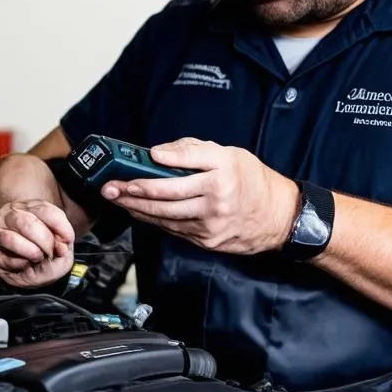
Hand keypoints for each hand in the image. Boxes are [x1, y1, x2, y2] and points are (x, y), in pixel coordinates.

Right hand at [0, 199, 74, 287]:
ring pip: (10, 239)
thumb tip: (61, 248)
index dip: (61, 227)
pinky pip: (1, 258)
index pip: (46, 211)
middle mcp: (9, 215)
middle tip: (51, 252)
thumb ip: (61, 240)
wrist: (13, 252)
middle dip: (45, 242)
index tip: (67, 240)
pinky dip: (16, 264)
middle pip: (27, 224)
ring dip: (30, 252)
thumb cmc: (37, 243)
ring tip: (38, 257)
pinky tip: (25, 263)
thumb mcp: (54, 236)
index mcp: (28, 207)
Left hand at [101, 138, 298, 254]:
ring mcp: (211, 224)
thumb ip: (194, 151)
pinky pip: (174, 229)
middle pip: (168, 196)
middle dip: (135, 191)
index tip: (140, 162)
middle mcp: (217, 200)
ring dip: (137, 208)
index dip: (160, 165)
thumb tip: (159, 153)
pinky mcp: (208, 241)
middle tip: (112, 186)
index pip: (185, 166)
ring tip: (118, 199)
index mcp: (223, 173)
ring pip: (166, 216)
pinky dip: (153, 220)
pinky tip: (139, 212)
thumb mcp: (230, 154)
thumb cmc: (252, 181)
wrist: (279, 217)